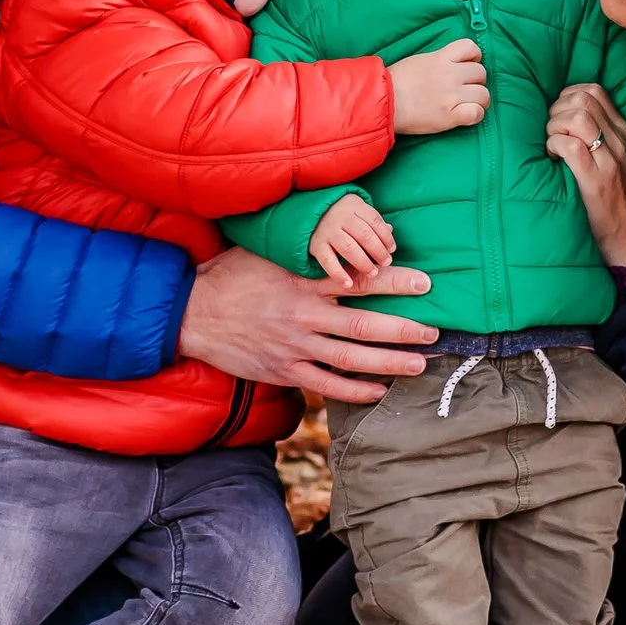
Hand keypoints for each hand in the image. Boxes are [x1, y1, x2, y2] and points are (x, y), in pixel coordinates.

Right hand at [178, 245, 435, 403]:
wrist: (192, 313)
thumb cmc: (232, 276)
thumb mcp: (267, 252)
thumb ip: (304, 249)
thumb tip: (338, 234)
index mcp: (303, 281)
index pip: (360, 281)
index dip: (396, 282)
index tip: (425, 283)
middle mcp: (304, 315)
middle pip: (365, 324)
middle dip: (405, 329)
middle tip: (433, 331)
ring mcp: (295, 346)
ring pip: (352, 358)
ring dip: (390, 362)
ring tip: (419, 363)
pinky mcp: (284, 371)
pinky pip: (327, 385)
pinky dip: (356, 390)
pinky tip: (379, 390)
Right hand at [310, 195, 396, 283]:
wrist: (308, 213)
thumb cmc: (341, 215)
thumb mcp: (357, 210)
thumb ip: (372, 222)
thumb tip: (390, 231)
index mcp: (353, 206)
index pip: (374, 221)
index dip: (386, 237)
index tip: (392, 249)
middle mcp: (340, 217)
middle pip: (364, 235)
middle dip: (378, 251)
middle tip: (386, 263)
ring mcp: (327, 231)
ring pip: (349, 248)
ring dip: (363, 262)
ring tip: (373, 273)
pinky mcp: (316, 245)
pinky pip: (328, 261)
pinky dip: (338, 273)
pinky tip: (349, 283)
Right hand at [388, 39, 489, 133]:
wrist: (384, 102)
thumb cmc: (395, 82)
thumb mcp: (418, 61)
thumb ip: (438, 61)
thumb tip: (449, 65)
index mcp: (441, 58)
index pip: (471, 47)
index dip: (474, 57)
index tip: (468, 65)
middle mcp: (450, 74)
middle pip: (481, 73)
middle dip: (476, 81)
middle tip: (467, 89)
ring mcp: (452, 95)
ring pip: (484, 94)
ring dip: (479, 99)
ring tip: (471, 103)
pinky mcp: (450, 116)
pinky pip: (477, 113)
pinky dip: (476, 115)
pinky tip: (467, 116)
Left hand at [546, 83, 625, 267]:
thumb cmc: (612, 200)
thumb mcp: (612, 159)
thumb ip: (595, 134)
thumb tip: (561, 114)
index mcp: (622, 132)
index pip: (594, 91)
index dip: (566, 96)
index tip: (557, 116)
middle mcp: (619, 141)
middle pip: (583, 99)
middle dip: (557, 109)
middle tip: (550, 132)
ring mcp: (610, 159)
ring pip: (577, 118)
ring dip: (554, 127)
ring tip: (550, 146)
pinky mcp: (596, 180)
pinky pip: (570, 146)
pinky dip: (554, 146)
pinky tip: (552, 159)